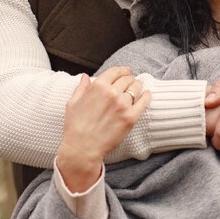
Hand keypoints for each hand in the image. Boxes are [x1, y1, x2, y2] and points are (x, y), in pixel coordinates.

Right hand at [57, 68, 150, 191]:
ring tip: (137, 88)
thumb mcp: (73, 103)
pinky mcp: (131, 117)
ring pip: (136, 88)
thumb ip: (81, 87)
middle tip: (130, 82)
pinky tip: (146, 95)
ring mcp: (123, 105)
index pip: (116, 71)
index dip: (122, 70)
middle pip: (127, 79)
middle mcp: (112, 93)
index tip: (126, 72)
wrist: (82, 148)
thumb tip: (85, 76)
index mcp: (98, 86)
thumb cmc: (75, 126)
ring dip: (137, 86)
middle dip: (129, 79)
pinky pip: (144, 101)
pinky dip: (146, 96)